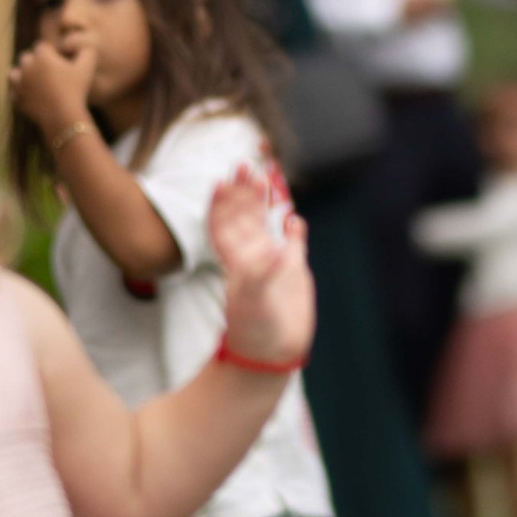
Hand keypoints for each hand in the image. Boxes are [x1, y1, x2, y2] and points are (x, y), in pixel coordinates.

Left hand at [7, 29, 96, 139]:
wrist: (64, 117)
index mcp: (42, 56)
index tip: (57, 61)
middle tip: (48, 72)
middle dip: (35, 62)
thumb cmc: (76, 90)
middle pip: (26, 57)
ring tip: (34, 82)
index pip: (41, 47)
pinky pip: (14, 93)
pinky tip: (31, 97)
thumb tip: (83, 44)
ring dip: (22, 76)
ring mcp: (19, 84)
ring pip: (14, 74)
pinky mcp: (16, 99)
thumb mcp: (87, 68)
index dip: (50, 53)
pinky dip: (20, 95)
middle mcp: (27, 67)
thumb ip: (86, 51)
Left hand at [207, 164, 314, 369]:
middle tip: (245, 165)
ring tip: (266, 174)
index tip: (222, 183)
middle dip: (243, 191)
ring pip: (266, 224)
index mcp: (236, 261)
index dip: (221, 205)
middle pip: (244, 216)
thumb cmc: (254, 329)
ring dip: (264, 202)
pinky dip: (294, 230)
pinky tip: (293, 219)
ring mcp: (273, 261)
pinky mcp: (295, 271)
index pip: (225, 225)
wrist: (271, 352)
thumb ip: (263, 272)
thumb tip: (277, 249)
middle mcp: (252, 256)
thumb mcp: (253, 300)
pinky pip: (294, 243)